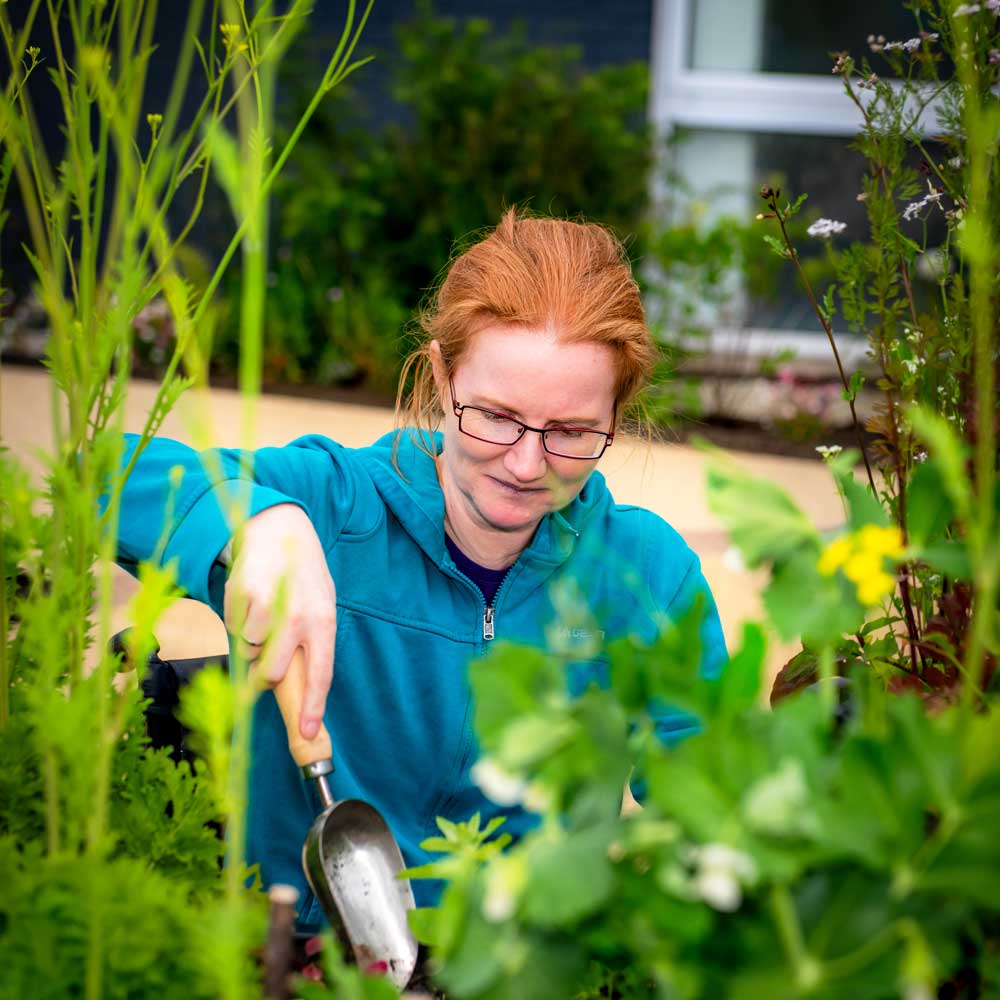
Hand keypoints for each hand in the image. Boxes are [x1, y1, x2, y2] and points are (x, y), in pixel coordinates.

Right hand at [223, 503, 335, 740]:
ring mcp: (270, 606)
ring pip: (248, 649)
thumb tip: (299, 684)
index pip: (321, 673)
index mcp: (324, 622)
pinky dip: (238, 618)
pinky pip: (233, 626)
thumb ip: (312, 640)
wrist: (280, 529)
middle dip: (261, 677)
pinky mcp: (244, 593)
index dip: (312, 706)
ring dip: (250, 638)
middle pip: (271, 672)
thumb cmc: (301, 574)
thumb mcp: (320, 603)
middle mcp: (299, 617)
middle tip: (260, 667)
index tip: (306, 733)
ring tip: (263, 611)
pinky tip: (252, 597)